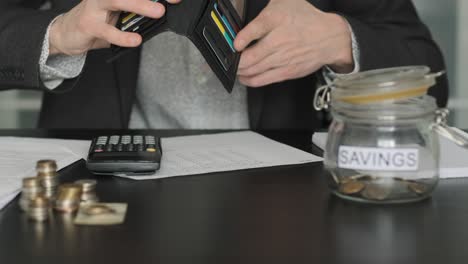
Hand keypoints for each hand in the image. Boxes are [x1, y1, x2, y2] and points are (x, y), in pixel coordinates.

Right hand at [49, 0, 180, 55]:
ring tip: (158, 13)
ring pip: (118, 1)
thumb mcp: (121, 16)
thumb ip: (138, 14)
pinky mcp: (88, 24)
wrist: (67, 33)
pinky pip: (108, 31)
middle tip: (172, 0)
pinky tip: (136, 40)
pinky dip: (123, 36)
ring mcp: (95, 6)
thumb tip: (162, 13)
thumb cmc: (98, 22)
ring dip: (140, 6)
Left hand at [234, 0, 353, 86]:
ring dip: (240, 71)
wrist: (330, 37)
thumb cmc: (306, 20)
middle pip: (250, 56)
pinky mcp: (287, 71)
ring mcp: (283, 58)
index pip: (256, 29)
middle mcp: (279, 40)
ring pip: (254, 70)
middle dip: (235, 61)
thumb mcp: (285, 3)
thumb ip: (264, 10)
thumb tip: (244, 21)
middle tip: (229, 60)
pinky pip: (263, 79)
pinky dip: (250, 80)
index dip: (242, 38)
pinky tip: (244, 77)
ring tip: (234, 68)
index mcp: (277, 19)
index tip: (234, 44)